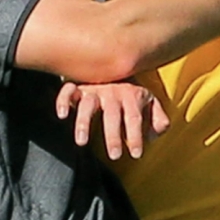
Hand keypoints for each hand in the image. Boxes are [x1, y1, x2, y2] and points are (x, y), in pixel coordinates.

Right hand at [53, 80, 169, 158]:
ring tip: (82, 143)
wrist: (114, 63)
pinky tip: (62, 115)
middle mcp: (112, 92)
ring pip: (87, 105)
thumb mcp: (149, 102)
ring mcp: (93, 89)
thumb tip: (154, 136)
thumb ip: (158, 118)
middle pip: (112, 115)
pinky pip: (68, 90)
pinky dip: (63, 101)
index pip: (134, 118)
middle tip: (115, 156)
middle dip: (113, 136)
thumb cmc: (131, 91)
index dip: (136, 137)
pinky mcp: (78, 86)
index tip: (136, 155)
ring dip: (84, 123)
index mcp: (131, 96)